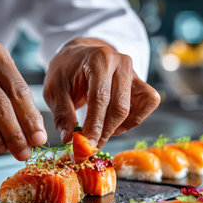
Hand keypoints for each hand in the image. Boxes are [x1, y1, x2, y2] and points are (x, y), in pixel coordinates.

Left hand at [43, 38, 159, 147]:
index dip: (95, 124)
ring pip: (136, 108)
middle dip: (105, 132)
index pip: (100, 98)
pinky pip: (148, 103)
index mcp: (98, 60)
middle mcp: (121, 63)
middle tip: (91, 147)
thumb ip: (62, 113)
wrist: (80, 54)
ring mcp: (134, 72)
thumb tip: (69, 139)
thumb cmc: (66, 71)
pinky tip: (116, 124)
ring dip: (119, 127)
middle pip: (120, 107)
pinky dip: (134, 119)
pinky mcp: (141, 82)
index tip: (87, 145)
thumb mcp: (54, 89)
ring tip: (101, 132)